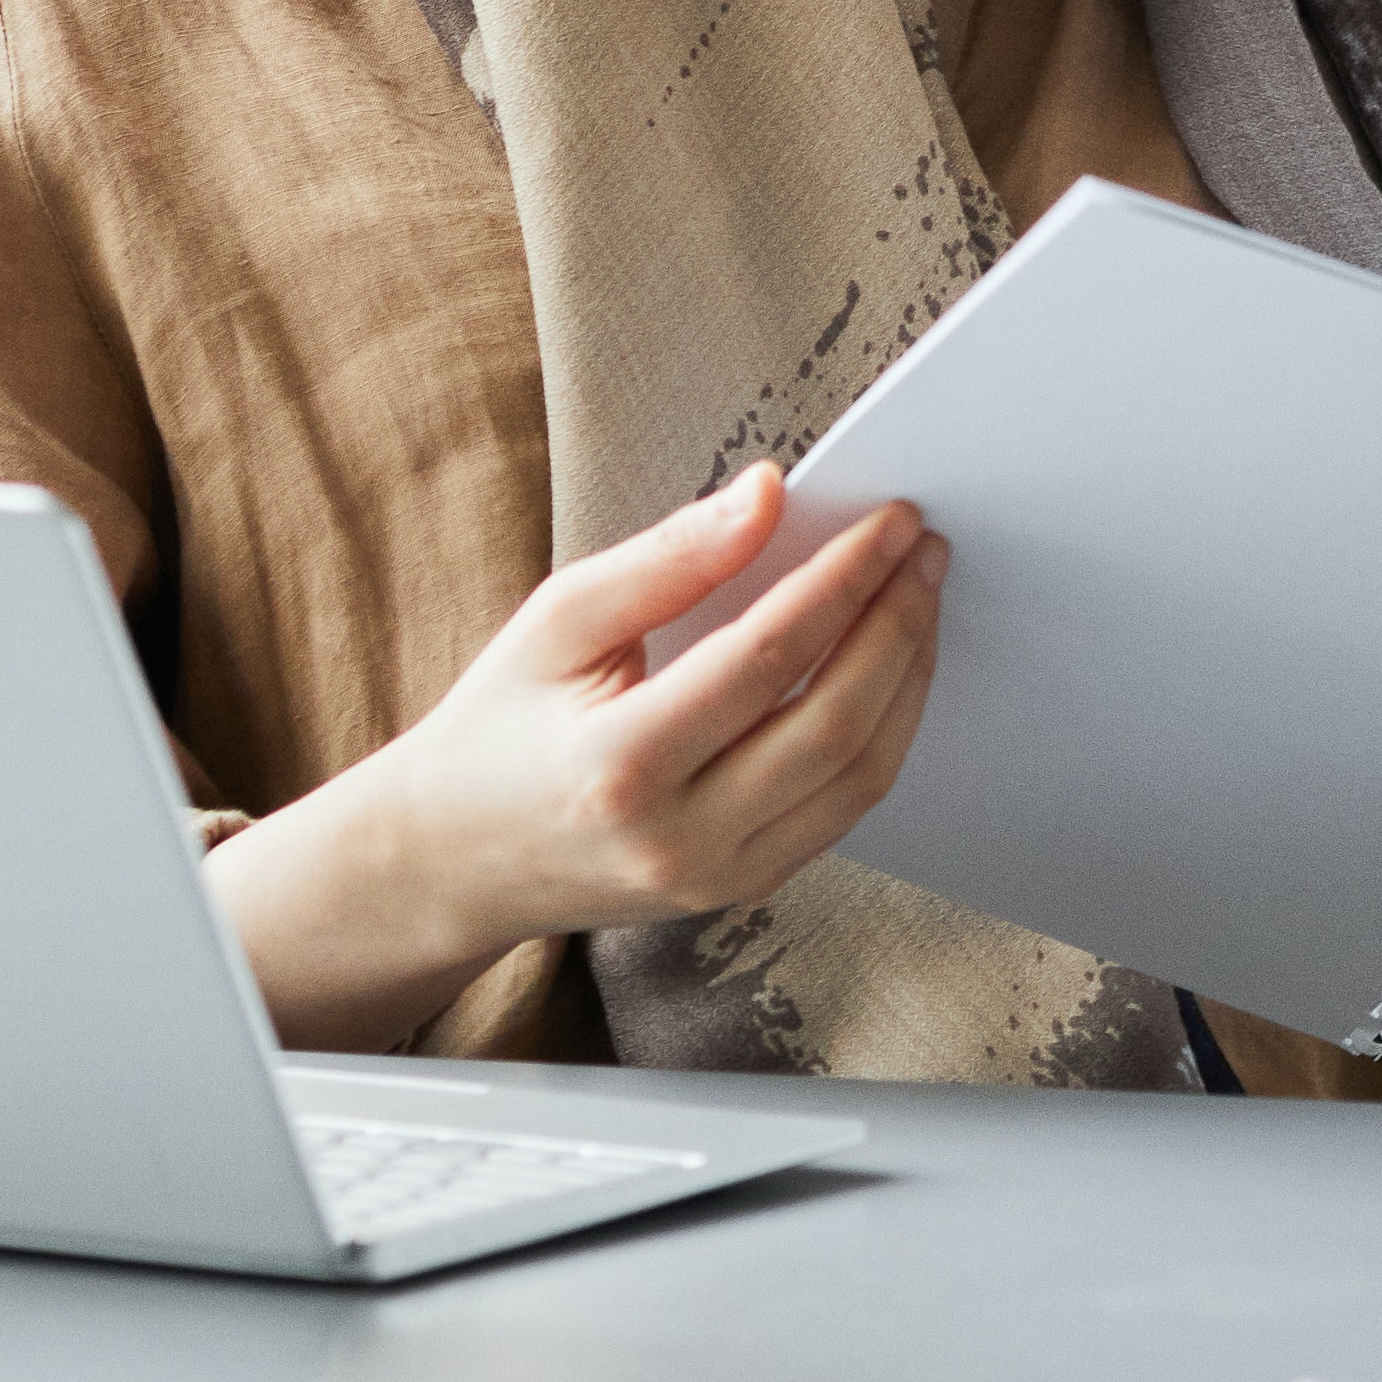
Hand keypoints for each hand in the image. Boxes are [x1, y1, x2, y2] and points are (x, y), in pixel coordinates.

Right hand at [203, 466, 944, 1051]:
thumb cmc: (501, 724)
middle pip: (833, 723)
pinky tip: (889, 667)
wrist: (458, 856)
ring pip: (859, 776)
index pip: (766, 659)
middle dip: (897, 623)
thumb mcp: (558, 620)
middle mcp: (678, 838)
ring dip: (908, 677)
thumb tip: (769, 493)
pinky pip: (843, 809)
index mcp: (620, 765)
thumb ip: (667, 558)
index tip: (892, 520)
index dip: (843, 580)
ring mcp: (718, 877)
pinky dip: (882, 730)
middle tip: (924, 549)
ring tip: (919, 597)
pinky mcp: (744, 888)